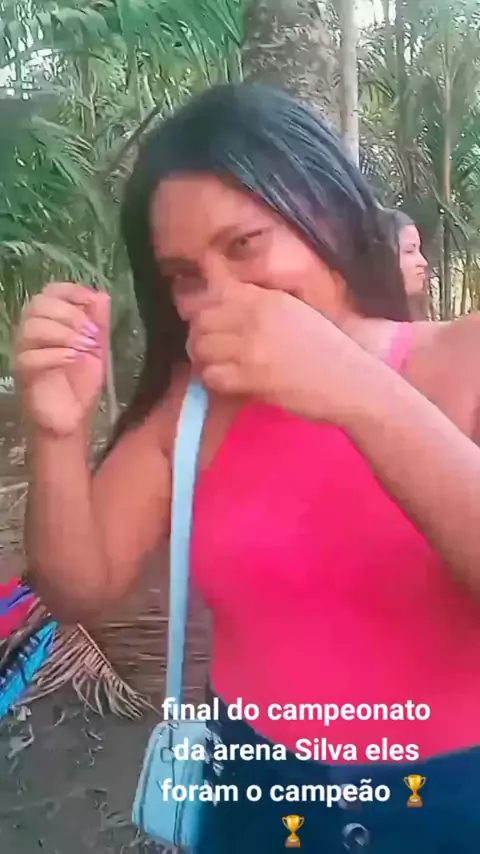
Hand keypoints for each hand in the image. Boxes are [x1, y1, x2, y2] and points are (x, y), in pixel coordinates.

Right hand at [15, 282, 109, 436]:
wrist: (74, 416)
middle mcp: (32, 331)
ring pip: (31, 328)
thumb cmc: (81, 381)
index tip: (91, 300)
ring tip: (85, 347)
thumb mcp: (98, 349)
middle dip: (69, 314)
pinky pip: (29, 357)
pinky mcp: (23, 374)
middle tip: (91, 332)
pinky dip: (54, 354)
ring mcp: (24, 351)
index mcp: (49, 320)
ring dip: (63, 333)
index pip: (50, 291)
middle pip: (38, 305)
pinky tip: (73, 359)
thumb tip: (101, 294)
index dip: (70, 290)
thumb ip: (98, 322)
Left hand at [184, 281, 362, 420]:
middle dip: (199, 334)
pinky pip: (212, 375)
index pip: (216, 287)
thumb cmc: (328, 349)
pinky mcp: (251, 377)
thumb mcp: (295, 312)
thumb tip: (224, 294)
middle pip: (200, 319)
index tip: (202, 317)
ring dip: (203, 359)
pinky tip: (227, 383)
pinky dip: (214, 381)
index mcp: (266, 298)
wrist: (351, 382)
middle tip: (209, 349)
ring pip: (200, 347)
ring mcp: (251, 347)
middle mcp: (254, 316)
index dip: (202, 304)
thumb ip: (261, 303)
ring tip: (216, 366)